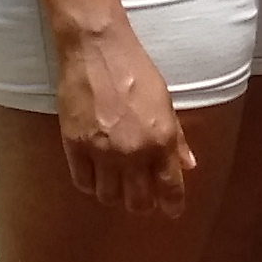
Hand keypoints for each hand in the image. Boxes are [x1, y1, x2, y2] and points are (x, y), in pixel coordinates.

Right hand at [53, 14, 193, 218]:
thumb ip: (176, 138)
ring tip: (117, 185)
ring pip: (108, 196)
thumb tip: (187, 164)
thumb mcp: (165, 102)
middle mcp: (133, 152)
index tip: (172, 211)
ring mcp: (101, 151)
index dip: (172, 204)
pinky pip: (83, 182)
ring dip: (115, 195)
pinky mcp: (74, 145)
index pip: (170, 187)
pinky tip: (95, 174)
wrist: (96, 50)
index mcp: (161, 140)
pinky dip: (91, 183)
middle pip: (137, 201)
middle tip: (142, 198)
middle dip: (143, 204)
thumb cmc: (136, 70)